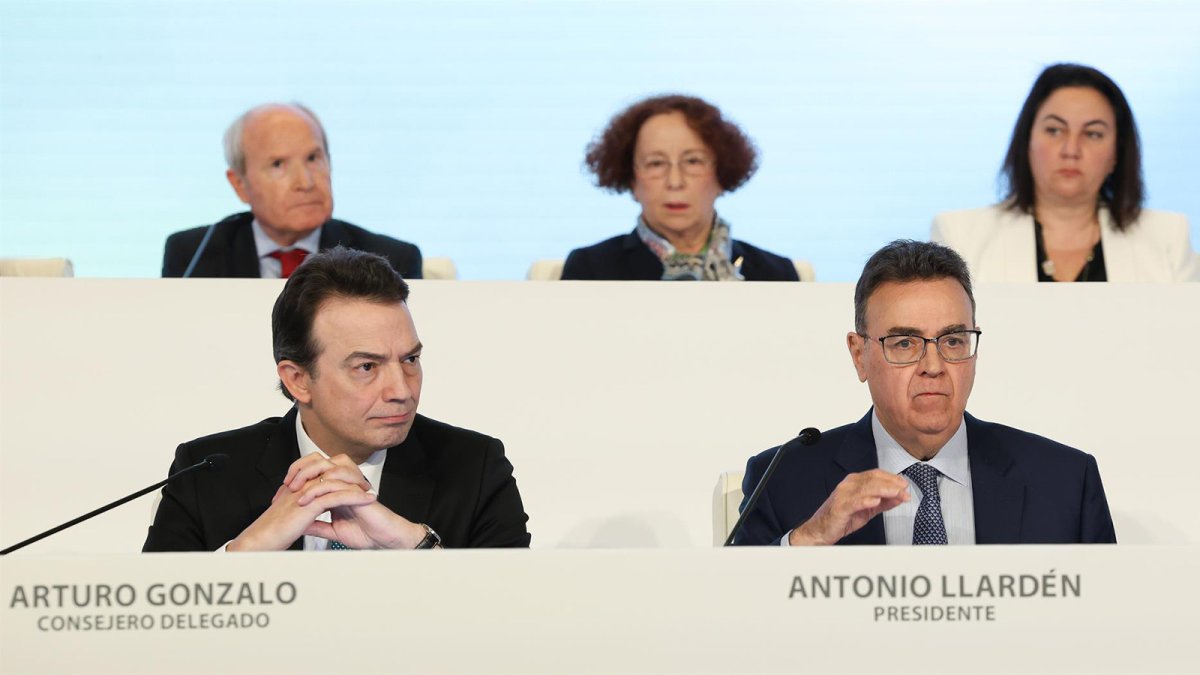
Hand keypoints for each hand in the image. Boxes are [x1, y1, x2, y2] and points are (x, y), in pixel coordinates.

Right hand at [227, 475, 376, 551]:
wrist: (260, 541)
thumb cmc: (272, 533)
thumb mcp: (292, 520)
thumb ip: (303, 516)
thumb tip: (312, 521)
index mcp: (298, 488)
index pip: (322, 474)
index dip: (340, 479)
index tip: (355, 486)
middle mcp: (302, 486)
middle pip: (331, 471)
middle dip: (350, 477)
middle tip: (365, 486)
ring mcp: (306, 493)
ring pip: (336, 482)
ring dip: (357, 485)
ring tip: (371, 492)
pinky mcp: (310, 504)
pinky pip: (337, 496)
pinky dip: (355, 496)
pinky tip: (367, 500)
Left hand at [283, 453, 427, 549]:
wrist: (384, 540)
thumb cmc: (365, 533)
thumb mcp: (333, 530)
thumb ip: (317, 525)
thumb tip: (299, 525)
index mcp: (336, 487)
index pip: (313, 472)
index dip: (295, 478)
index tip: (279, 495)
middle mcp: (343, 482)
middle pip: (319, 460)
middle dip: (299, 469)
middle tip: (286, 485)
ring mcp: (351, 485)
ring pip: (328, 468)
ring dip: (308, 477)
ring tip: (294, 491)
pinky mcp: (357, 492)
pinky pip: (336, 485)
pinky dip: (319, 491)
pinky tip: (307, 501)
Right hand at [788, 469, 909, 545]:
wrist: (821, 530)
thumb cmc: (842, 518)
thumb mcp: (868, 509)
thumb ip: (884, 502)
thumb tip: (900, 497)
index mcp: (855, 482)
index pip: (876, 474)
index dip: (892, 478)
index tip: (904, 484)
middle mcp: (849, 485)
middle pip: (873, 479)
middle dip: (892, 484)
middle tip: (904, 490)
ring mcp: (844, 495)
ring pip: (866, 488)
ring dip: (884, 490)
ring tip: (897, 493)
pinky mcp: (840, 507)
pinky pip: (854, 502)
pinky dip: (866, 500)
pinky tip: (876, 501)